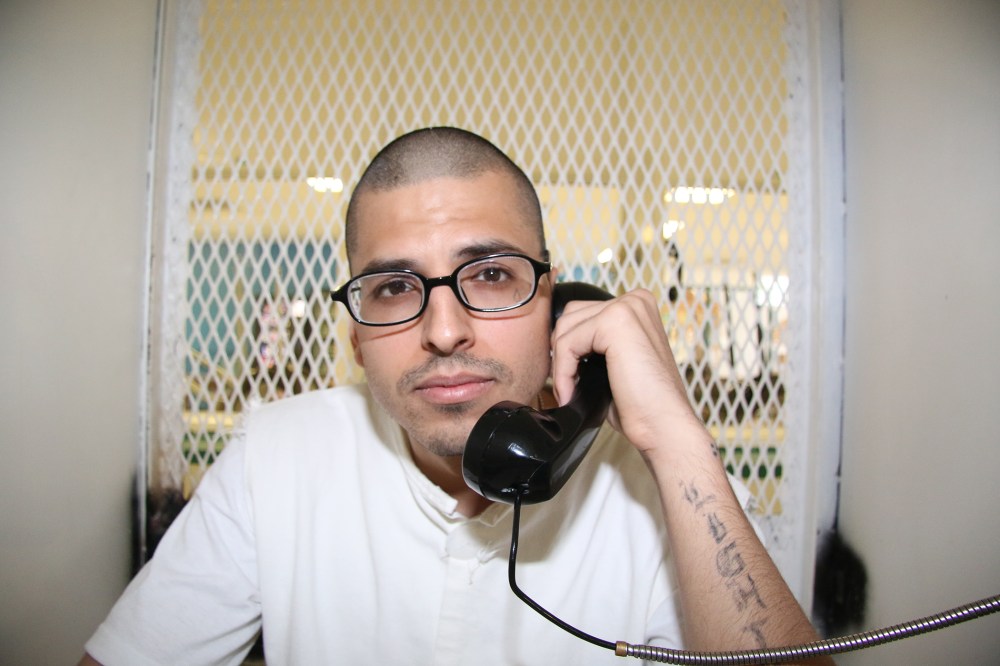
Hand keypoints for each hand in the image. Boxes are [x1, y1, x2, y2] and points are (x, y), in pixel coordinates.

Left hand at [549, 288, 705, 458]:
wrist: (663, 425)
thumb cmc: (640, 403)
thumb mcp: (613, 363)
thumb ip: (592, 345)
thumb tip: (554, 345)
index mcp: (636, 305)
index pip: (581, 315)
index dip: (568, 349)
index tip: (570, 379)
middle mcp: (634, 300)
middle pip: (570, 317)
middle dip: (562, 354)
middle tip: (568, 386)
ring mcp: (626, 307)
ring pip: (565, 328)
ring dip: (560, 365)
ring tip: (571, 392)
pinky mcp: (614, 322)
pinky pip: (567, 343)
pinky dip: (562, 373)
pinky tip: (572, 394)